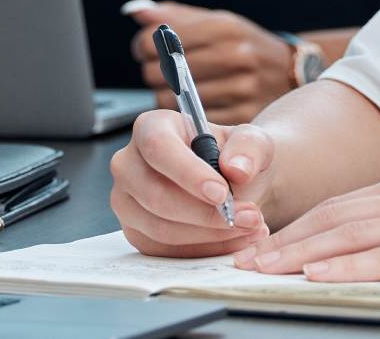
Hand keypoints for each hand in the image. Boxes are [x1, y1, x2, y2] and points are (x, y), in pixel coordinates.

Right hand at [107, 108, 274, 257]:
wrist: (235, 184)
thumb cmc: (236, 157)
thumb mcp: (253, 142)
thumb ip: (249, 148)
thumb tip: (237, 169)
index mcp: (151, 127)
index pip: (158, 148)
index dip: (188, 173)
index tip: (221, 193)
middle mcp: (129, 163)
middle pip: (156, 195)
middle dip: (206, 213)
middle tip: (249, 216)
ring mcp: (127, 201)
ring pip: (161, 229)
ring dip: (210, 235)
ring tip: (250, 227)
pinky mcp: (137, 233)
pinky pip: (165, 251)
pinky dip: (205, 250)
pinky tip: (234, 240)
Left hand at [130, 1, 295, 123]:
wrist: (290, 72)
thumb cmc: (244, 45)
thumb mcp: (217, 22)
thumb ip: (175, 17)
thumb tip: (135, 11)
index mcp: (224, 28)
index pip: (155, 41)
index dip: (144, 46)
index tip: (147, 49)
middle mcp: (235, 55)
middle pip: (159, 72)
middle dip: (155, 72)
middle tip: (164, 72)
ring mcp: (241, 88)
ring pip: (171, 101)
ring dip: (167, 98)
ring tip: (180, 90)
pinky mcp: (242, 117)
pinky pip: (192, 124)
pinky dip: (186, 120)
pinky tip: (194, 109)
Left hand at [233, 173, 379, 283]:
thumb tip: (374, 245)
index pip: (337, 206)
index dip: (294, 226)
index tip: (260, 244)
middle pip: (331, 218)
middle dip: (282, 240)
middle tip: (240, 259)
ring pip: (348, 236)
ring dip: (298, 254)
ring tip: (261, 270)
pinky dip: (346, 266)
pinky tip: (318, 275)